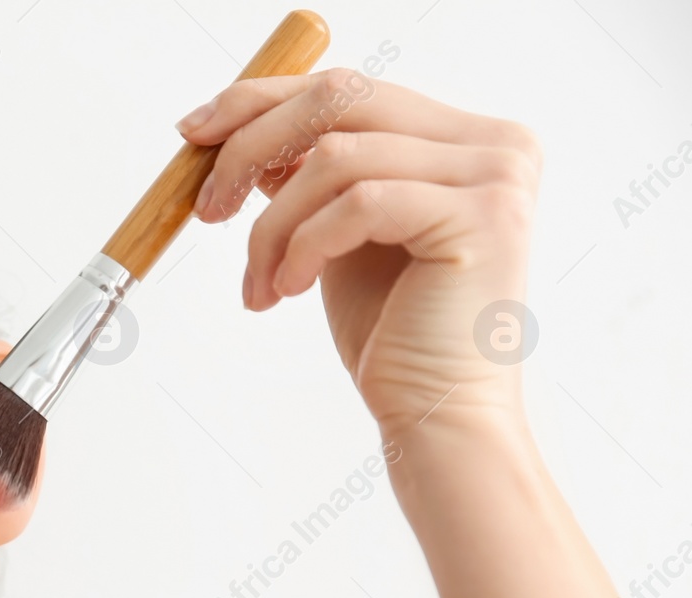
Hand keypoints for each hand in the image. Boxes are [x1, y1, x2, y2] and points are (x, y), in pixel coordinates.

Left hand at [176, 68, 541, 435]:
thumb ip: (313, 176)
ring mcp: (496, 177)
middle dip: (251, 148)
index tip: (195, 132)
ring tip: (260, 284)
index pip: (348, 89)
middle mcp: (494, 144)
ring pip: (335, 159)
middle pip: (341, 100)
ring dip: (273, 227)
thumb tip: (246, 131)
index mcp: (464, 139)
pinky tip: (291, 290)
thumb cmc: (393, 335)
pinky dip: (305, 246)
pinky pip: (357, 203)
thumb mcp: (339, 236)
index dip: (262, 101)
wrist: (438, 415)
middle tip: (206, 207)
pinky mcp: (483, 217)